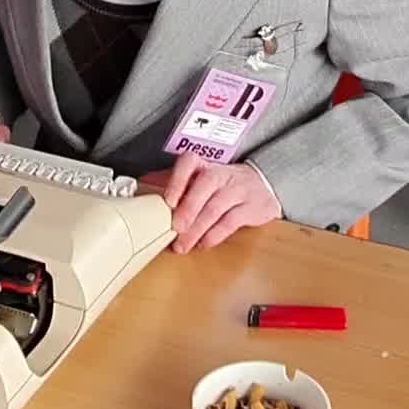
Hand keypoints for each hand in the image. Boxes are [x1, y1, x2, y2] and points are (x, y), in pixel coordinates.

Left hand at [138, 152, 280, 253]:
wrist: (265, 184)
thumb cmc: (224, 184)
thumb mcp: (203, 178)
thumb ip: (177, 183)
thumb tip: (144, 184)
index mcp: (206, 165)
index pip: (189, 163)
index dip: (177, 181)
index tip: (168, 201)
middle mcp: (222, 174)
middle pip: (204, 186)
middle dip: (187, 210)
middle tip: (175, 230)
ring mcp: (239, 190)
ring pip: (216, 208)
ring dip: (197, 229)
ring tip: (183, 245)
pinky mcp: (252, 207)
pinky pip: (231, 222)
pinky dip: (215, 235)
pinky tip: (204, 243)